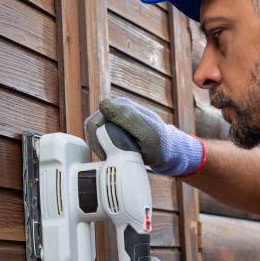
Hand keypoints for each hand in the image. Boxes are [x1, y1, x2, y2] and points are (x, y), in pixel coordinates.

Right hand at [85, 97, 204, 176]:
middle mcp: (115, 107)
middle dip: (98, 143)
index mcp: (122, 105)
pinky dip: (101, 146)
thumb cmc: (159, 143)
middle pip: (92, 125)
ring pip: (93, 132)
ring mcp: (113, 117)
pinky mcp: (111, 125)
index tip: (109, 150)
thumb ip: (128, 118)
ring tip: (112, 155)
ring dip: (99, 145)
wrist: (167, 150)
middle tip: (110, 156)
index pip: (96, 119)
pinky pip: (97, 136)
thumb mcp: (146, 133)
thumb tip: (104, 105)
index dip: (98, 136)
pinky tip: (112, 153)